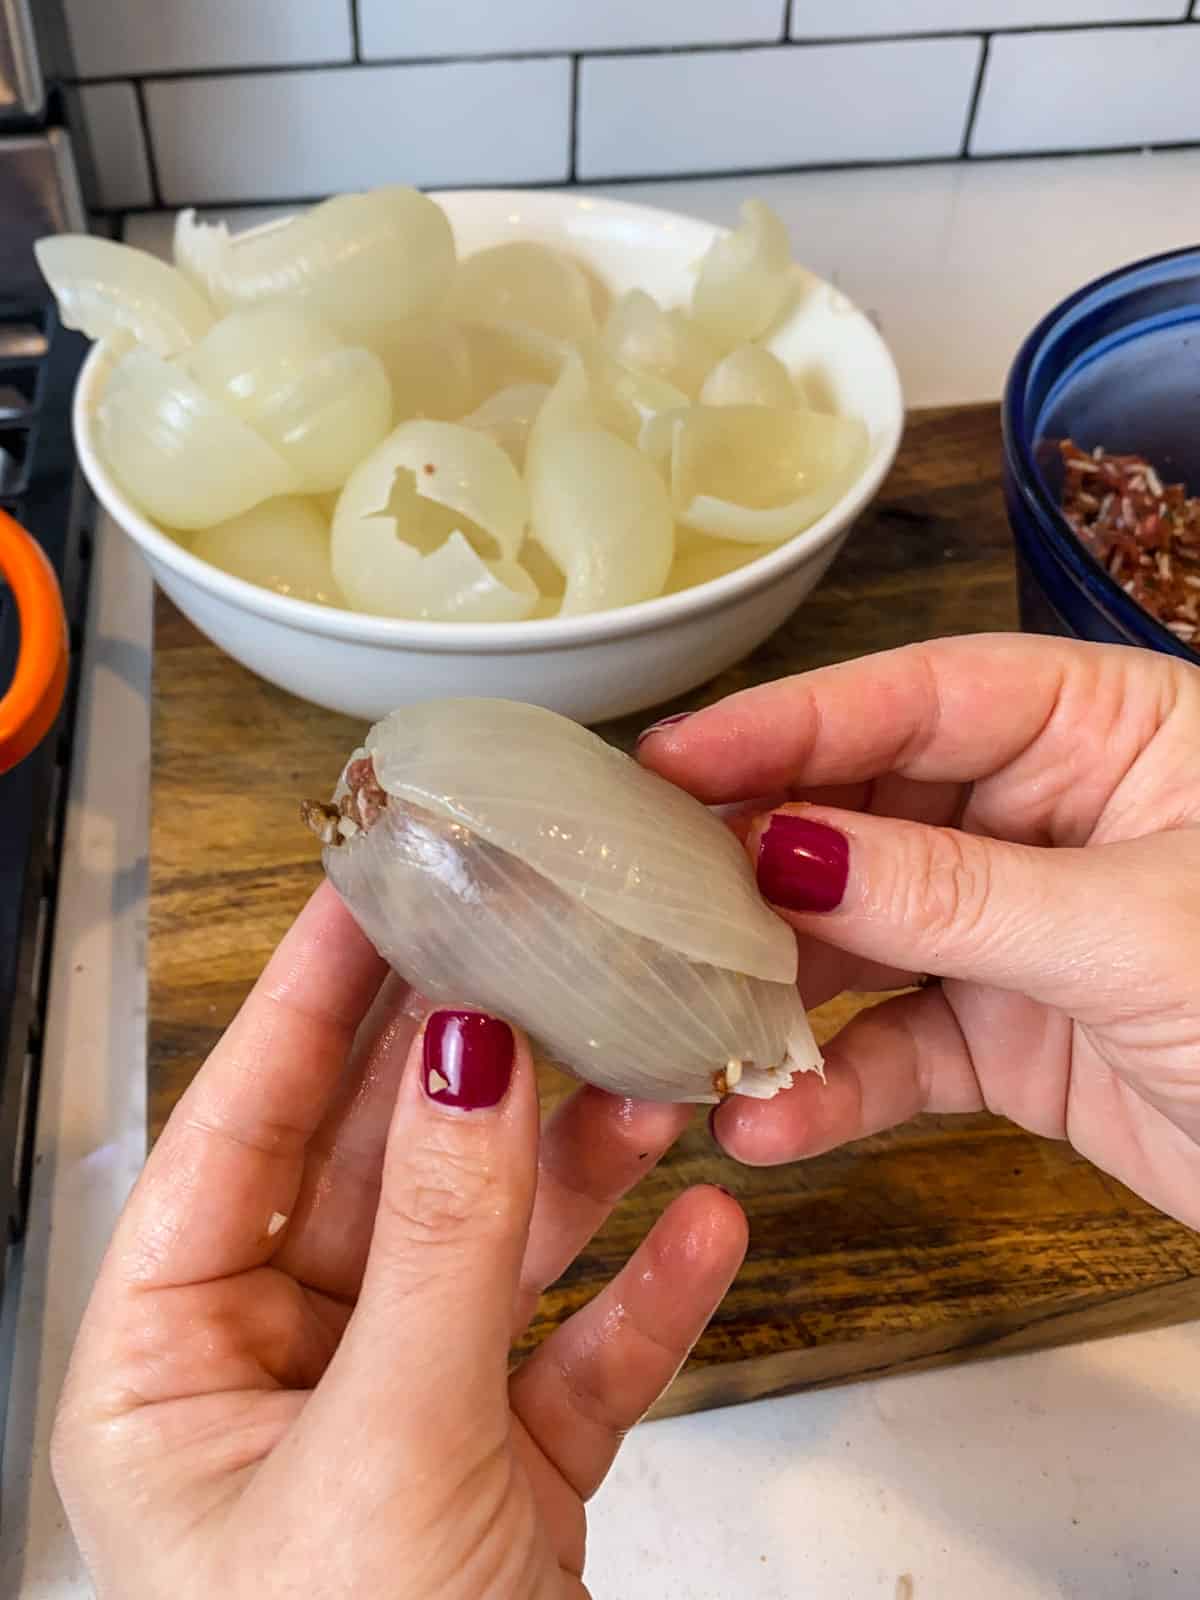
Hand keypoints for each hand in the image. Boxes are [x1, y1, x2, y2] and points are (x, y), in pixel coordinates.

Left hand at [52, 884, 745, 1598]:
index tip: (374, 892)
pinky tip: (702, 1226)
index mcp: (170, 1368)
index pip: (241, 1131)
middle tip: (536, 953)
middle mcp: (277, 1381)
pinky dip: (641, 1295)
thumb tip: (468, 1054)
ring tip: (651, 1078)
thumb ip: (441, 1246)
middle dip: (473, 1072)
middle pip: (383, 1172)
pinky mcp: (502, 1475)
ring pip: (490, 1250)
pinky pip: (574, 1355)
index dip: (311, 1001)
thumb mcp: (387, 1452)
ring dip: (575, 1169)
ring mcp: (398, 1421)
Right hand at [641, 634, 1199, 1229]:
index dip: (788, 723)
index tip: (672, 755)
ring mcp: (1013, 929)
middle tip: (644, 889)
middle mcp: (1042, 814)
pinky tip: (767, 1123)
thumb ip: (952, 892)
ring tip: (683, 1021)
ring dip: (775, 987)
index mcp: (1099, 729)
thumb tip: (785, 847)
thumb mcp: (1130, 929)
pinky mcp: (1003, 1037)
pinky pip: (893, 1048)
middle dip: (757, 859)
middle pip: (864, 813)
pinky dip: (829, 1087)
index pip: (917, 699)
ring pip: (861, 937)